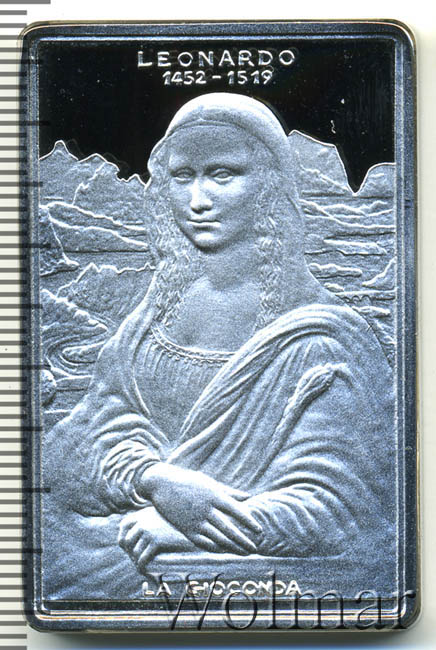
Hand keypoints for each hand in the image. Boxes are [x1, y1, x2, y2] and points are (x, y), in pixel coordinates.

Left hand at [118, 506, 192, 572]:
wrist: (193, 524)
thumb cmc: (176, 522)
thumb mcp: (158, 514)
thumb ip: (145, 520)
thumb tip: (131, 537)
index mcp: (141, 513)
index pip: (122, 526)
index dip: (124, 538)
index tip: (130, 547)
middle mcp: (142, 521)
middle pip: (126, 541)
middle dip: (131, 552)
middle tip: (139, 559)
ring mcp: (148, 530)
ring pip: (134, 552)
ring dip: (138, 562)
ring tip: (145, 567)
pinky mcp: (156, 541)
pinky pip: (142, 559)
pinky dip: (143, 568)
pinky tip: (148, 572)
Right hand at [137, 463, 261, 554]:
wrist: (161, 484)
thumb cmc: (188, 480)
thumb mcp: (209, 482)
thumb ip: (229, 491)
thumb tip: (248, 497)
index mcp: (214, 495)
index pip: (236, 511)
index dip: (249, 522)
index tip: (259, 531)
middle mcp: (206, 509)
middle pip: (229, 529)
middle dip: (244, 541)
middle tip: (255, 548)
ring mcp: (195, 521)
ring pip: (218, 539)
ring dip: (233, 548)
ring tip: (244, 553)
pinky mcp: (186, 529)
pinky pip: (203, 543)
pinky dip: (216, 548)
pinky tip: (225, 552)